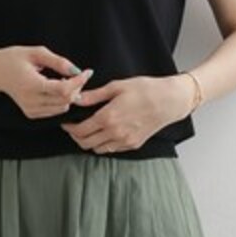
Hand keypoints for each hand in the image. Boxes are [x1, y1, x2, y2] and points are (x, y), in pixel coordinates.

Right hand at [0, 44, 93, 118]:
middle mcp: (30, 101)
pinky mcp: (31, 114)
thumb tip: (77, 71)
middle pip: (65, 100)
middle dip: (77, 87)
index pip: (63, 90)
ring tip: (65, 80)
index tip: (87, 72)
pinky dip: (61, 101)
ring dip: (70, 95)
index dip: (79, 82)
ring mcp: (30, 110)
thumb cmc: (15, 59)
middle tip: (78, 74)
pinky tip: (56, 89)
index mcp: (31, 84)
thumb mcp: (37, 53)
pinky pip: (55, 111)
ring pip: (62, 108)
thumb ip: (58, 61)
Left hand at [60, 74, 194, 153]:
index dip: (70, 128)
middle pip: (86, 143)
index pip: (80, 130)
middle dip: (76, 137)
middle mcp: (115, 133)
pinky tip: (104, 134)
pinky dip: (103, 145)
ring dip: (89, 142)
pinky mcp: (133, 144)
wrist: (169, 101)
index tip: (67, 123)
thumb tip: (76, 98)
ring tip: (88, 131)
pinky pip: (111, 149)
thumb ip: (94, 95)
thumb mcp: (117, 87)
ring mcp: (124, 141)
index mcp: (108, 117)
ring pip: (97, 149)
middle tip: (74, 128)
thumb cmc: (145, 90)